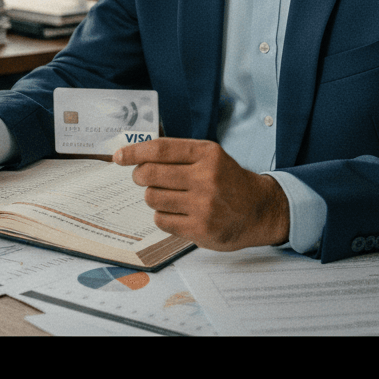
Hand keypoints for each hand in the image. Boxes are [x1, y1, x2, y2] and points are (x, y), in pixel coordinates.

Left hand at [113, 137, 289, 250]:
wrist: (259, 209)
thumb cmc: (227, 180)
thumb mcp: (210, 156)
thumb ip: (178, 154)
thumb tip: (135, 156)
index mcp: (207, 154)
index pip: (160, 149)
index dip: (135, 152)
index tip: (119, 157)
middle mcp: (206, 177)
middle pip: (150, 174)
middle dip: (140, 176)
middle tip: (143, 177)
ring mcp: (204, 205)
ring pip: (152, 198)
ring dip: (153, 197)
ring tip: (168, 196)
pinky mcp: (201, 228)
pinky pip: (161, 220)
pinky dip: (163, 216)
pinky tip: (177, 213)